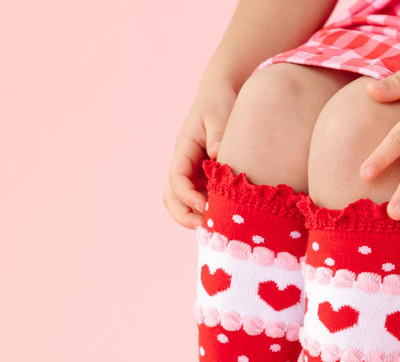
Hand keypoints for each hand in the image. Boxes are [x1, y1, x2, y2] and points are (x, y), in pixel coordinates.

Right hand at [163, 80, 237, 228]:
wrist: (222, 95)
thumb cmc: (220, 103)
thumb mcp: (219, 115)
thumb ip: (218, 135)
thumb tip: (219, 156)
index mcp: (184, 150)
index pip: (176, 178)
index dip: (187, 196)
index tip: (205, 206)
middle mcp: (184, 166)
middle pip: (172, 197)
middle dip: (185, 215)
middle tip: (208, 228)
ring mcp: (193, 174)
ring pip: (183, 203)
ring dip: (195, 217)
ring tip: (217, 228)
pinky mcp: (205, 180)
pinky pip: (200, 201)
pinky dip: (208, 212)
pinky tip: (226, 219)